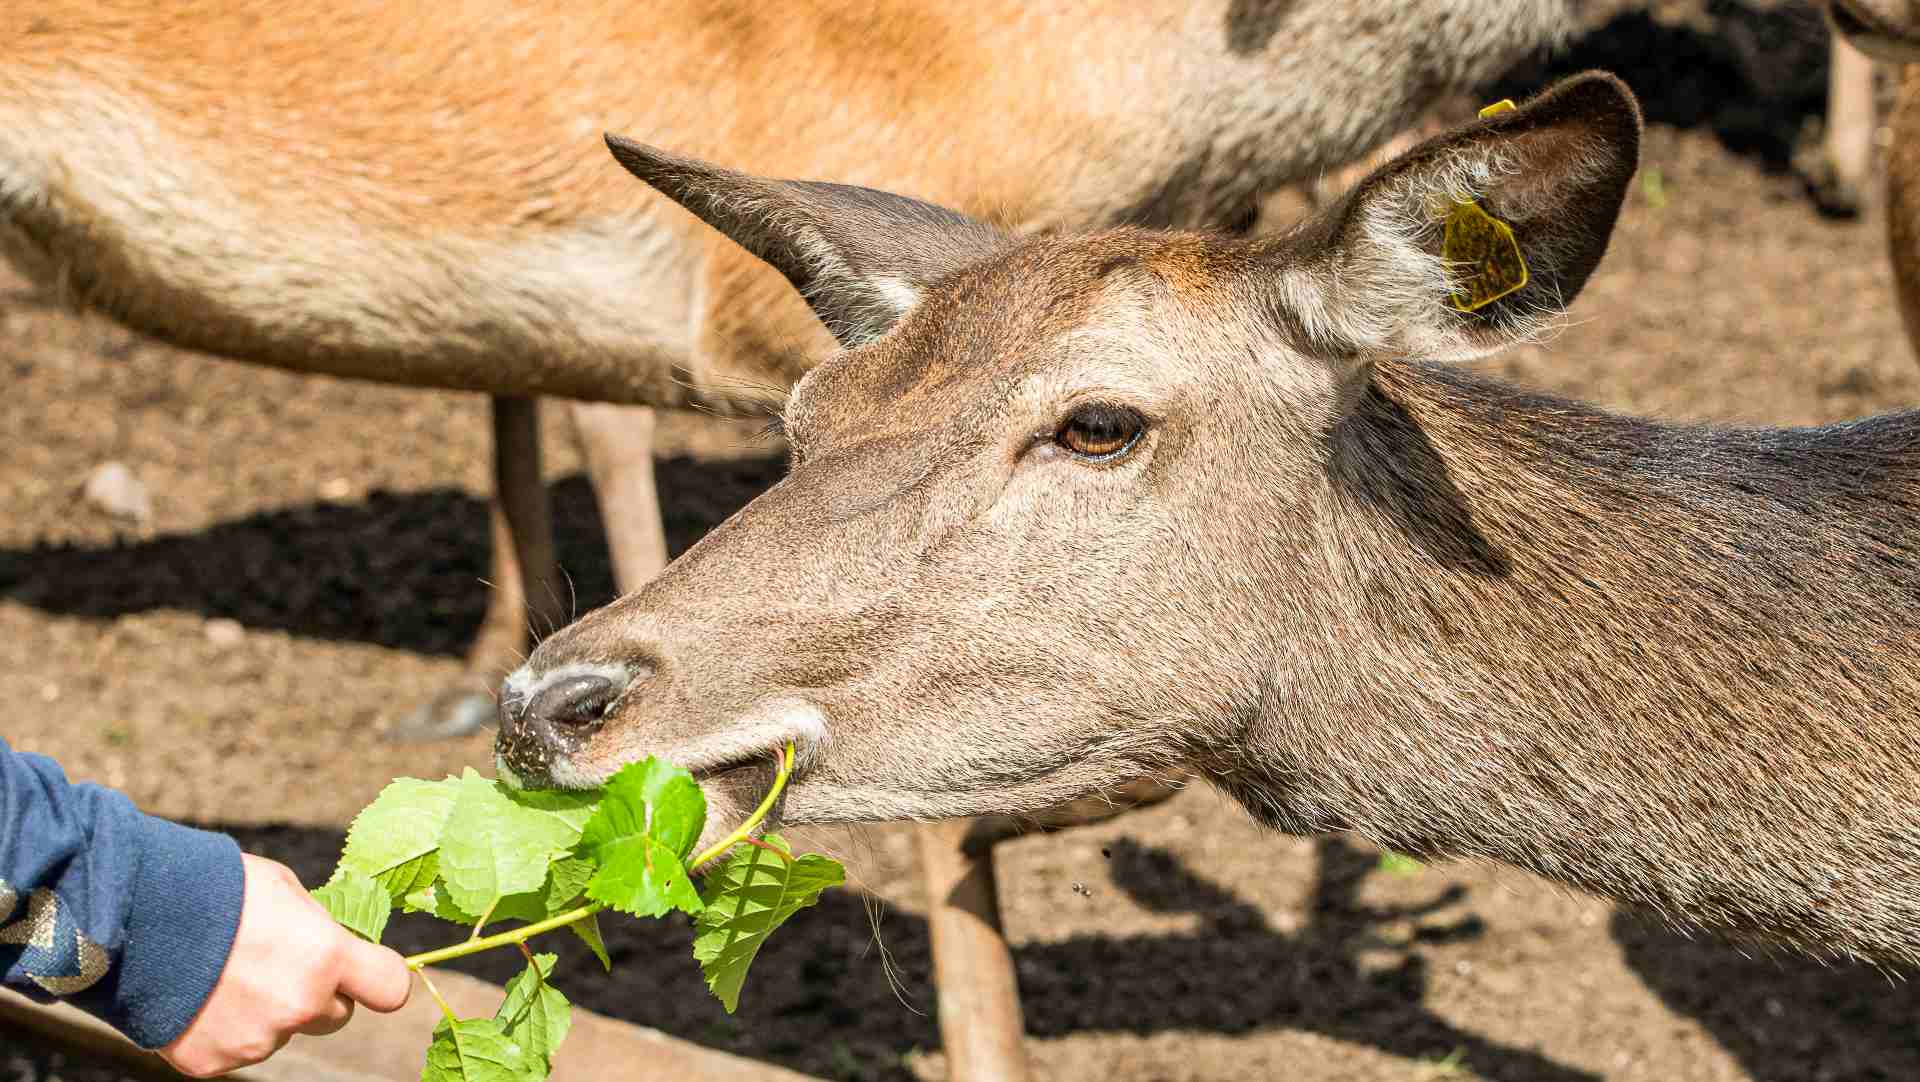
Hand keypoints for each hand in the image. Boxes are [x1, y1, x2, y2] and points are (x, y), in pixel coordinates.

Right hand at [160, 854, 411, 1076]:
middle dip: (318, 994)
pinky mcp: (213, 1063)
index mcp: (325, 957)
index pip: (390, 988)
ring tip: (224, 974)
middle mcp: (298, 1006)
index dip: (381, 979)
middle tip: (277, 964)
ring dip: (267, 1012)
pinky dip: (225, 1030)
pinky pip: (236, 1050)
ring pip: (282, 1033)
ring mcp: (255, 1041)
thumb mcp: (283, 889)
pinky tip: (200, 996)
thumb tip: (338, 942)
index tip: (370, 972)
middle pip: (335, 1016)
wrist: (130, 918)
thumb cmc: (213, 890)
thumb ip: (318, 925)